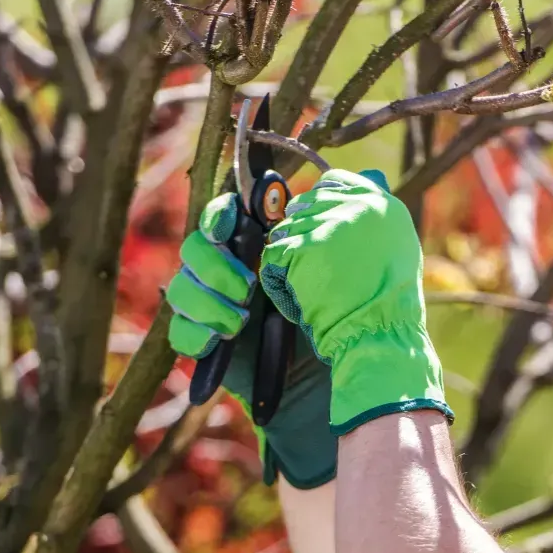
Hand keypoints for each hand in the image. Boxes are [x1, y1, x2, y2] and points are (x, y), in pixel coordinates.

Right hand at [165, 193, 337, 487]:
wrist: (327, 378)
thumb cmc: (332, 317)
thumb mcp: (344, 266)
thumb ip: (351, 221)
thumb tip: (373, 174)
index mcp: (253, 247)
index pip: (220, 217)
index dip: (218, 216)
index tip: (230, 225)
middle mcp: (227, 273)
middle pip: (193, 250)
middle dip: (216, 266)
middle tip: (248, 288)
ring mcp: (211, 307)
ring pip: (181, 290)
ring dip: (209, 302)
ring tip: (240, 321)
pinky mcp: (203, 343)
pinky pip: (178, 332)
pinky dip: (197, 333)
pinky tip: (223, 339)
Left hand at [256, 168, 450, 433]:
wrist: (380, 338)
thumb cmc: (388, 308)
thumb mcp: (398, 249)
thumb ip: (377, 216)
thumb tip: (370, 176)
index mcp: (383, 205)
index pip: (335, 182)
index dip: (318, 206)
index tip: (317, 235)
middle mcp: (359, 206)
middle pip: (305, 205)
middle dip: (301, 236)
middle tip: (312, 271)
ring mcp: (330, 224)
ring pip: (285, 230)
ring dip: (289, 261)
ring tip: (310, 289)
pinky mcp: (304, 247)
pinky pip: (274, 255)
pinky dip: (279, 280)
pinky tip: (299, 299)